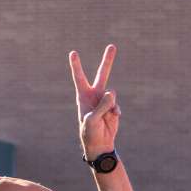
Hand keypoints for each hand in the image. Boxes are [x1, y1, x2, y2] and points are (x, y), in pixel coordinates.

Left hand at [69, 44, 119, 158]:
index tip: (73, 53)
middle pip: (102, 74)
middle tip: (112, 46)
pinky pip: (117, 106)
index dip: (76, 65)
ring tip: (104, 116)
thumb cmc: (90, 132)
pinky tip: (112, 119)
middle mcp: (95, 95)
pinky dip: (115, 113)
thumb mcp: (93, 119)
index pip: (79, 78)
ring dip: (110, 104)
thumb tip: (112, 91)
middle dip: (108, 61)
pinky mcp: (114, 107)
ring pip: (112, 93)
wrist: (100, 144)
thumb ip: (102, 105)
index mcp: (83, 96)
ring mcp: (105, 101)